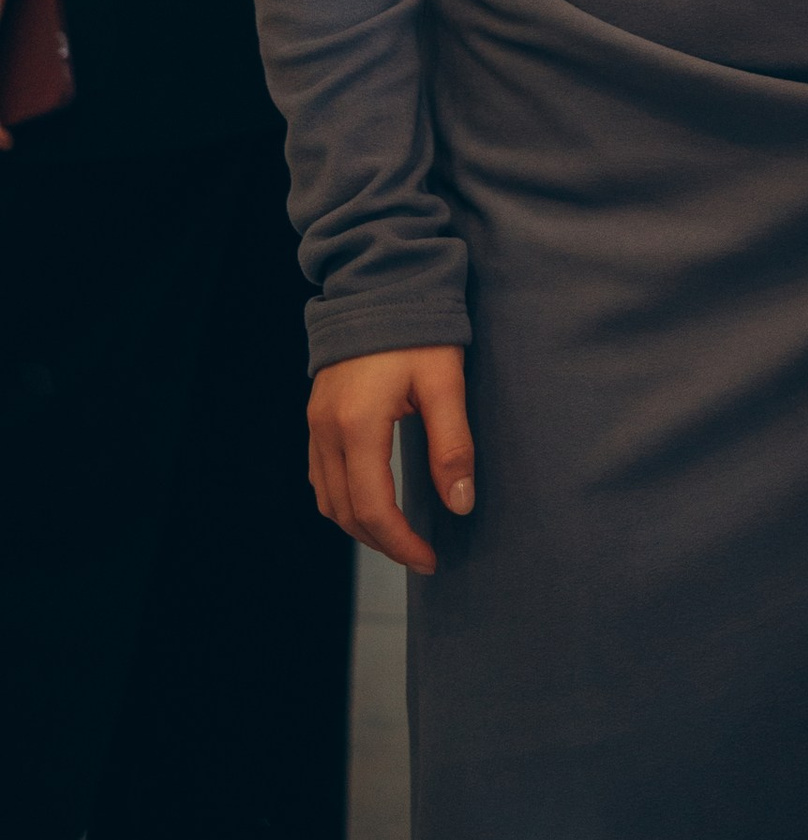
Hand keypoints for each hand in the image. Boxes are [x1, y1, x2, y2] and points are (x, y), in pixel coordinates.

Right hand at [308, 346, 474, 575]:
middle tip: (419, 553)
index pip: (374, 509)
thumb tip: (461, 504)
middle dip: (382, 541)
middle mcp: (327, 430)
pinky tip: (370, 500)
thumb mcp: (445, 383)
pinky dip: (343, 499)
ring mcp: (316, 423)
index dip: (402, 543)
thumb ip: (452, 445)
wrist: (380, 281)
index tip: (431, 558)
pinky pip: (320, 475)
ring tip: (398, 535)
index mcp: (359, 426)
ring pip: (327, 498)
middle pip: (345, 512)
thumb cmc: (418, 327)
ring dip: (359, 524)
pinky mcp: (316, 415)